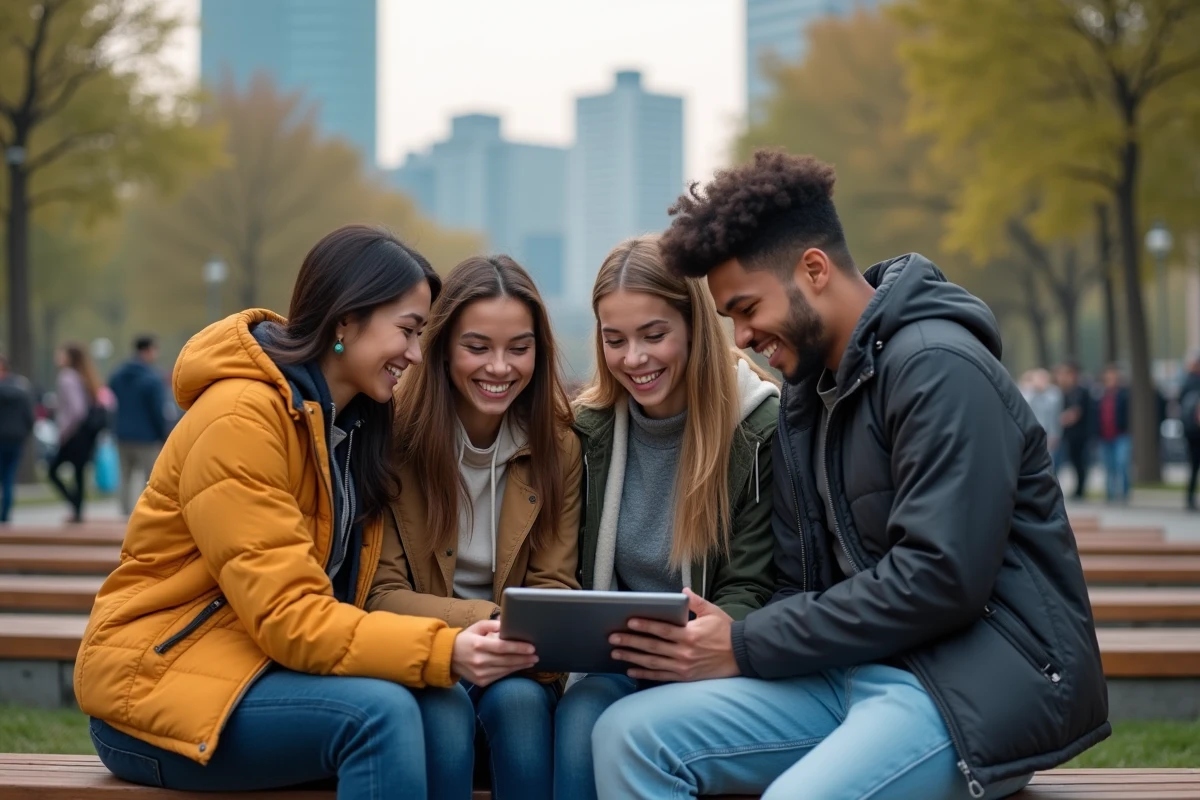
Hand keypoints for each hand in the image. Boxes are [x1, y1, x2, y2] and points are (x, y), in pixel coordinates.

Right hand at [451, 619, 537, 686]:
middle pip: (507, 660)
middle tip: (536, 655)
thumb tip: (508, 624)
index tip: (531, 648)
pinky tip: (519, 667)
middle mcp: (479, 660)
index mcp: (478, 644)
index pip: (502, 647)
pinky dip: (511, 671)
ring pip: (505, 670)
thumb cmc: (466, 639)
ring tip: (531, 661)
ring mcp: (479, 673)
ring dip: (520, 666)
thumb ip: (493, 624)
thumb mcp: (477, 627)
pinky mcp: (480, 681)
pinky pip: (500, 676)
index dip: (518, 648)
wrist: (448, 657)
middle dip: (524, 658)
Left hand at [609, 588, 739, 681]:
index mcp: (690, 635)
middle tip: (612, 638)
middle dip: (631, 642)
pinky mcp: (684, 677)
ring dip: (632, 657)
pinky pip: (661, 675)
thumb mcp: (713, 612)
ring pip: (652, 662)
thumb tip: (682, 592)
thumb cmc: (726, 632)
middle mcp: (684, 652)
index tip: (629, 622)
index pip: (662, 630)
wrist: (742, 656)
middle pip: (652, 647)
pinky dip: (644, 674)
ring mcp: (683, 666)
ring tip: (615, 653)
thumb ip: (696, 602)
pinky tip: (630, 670)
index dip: (645, 626)